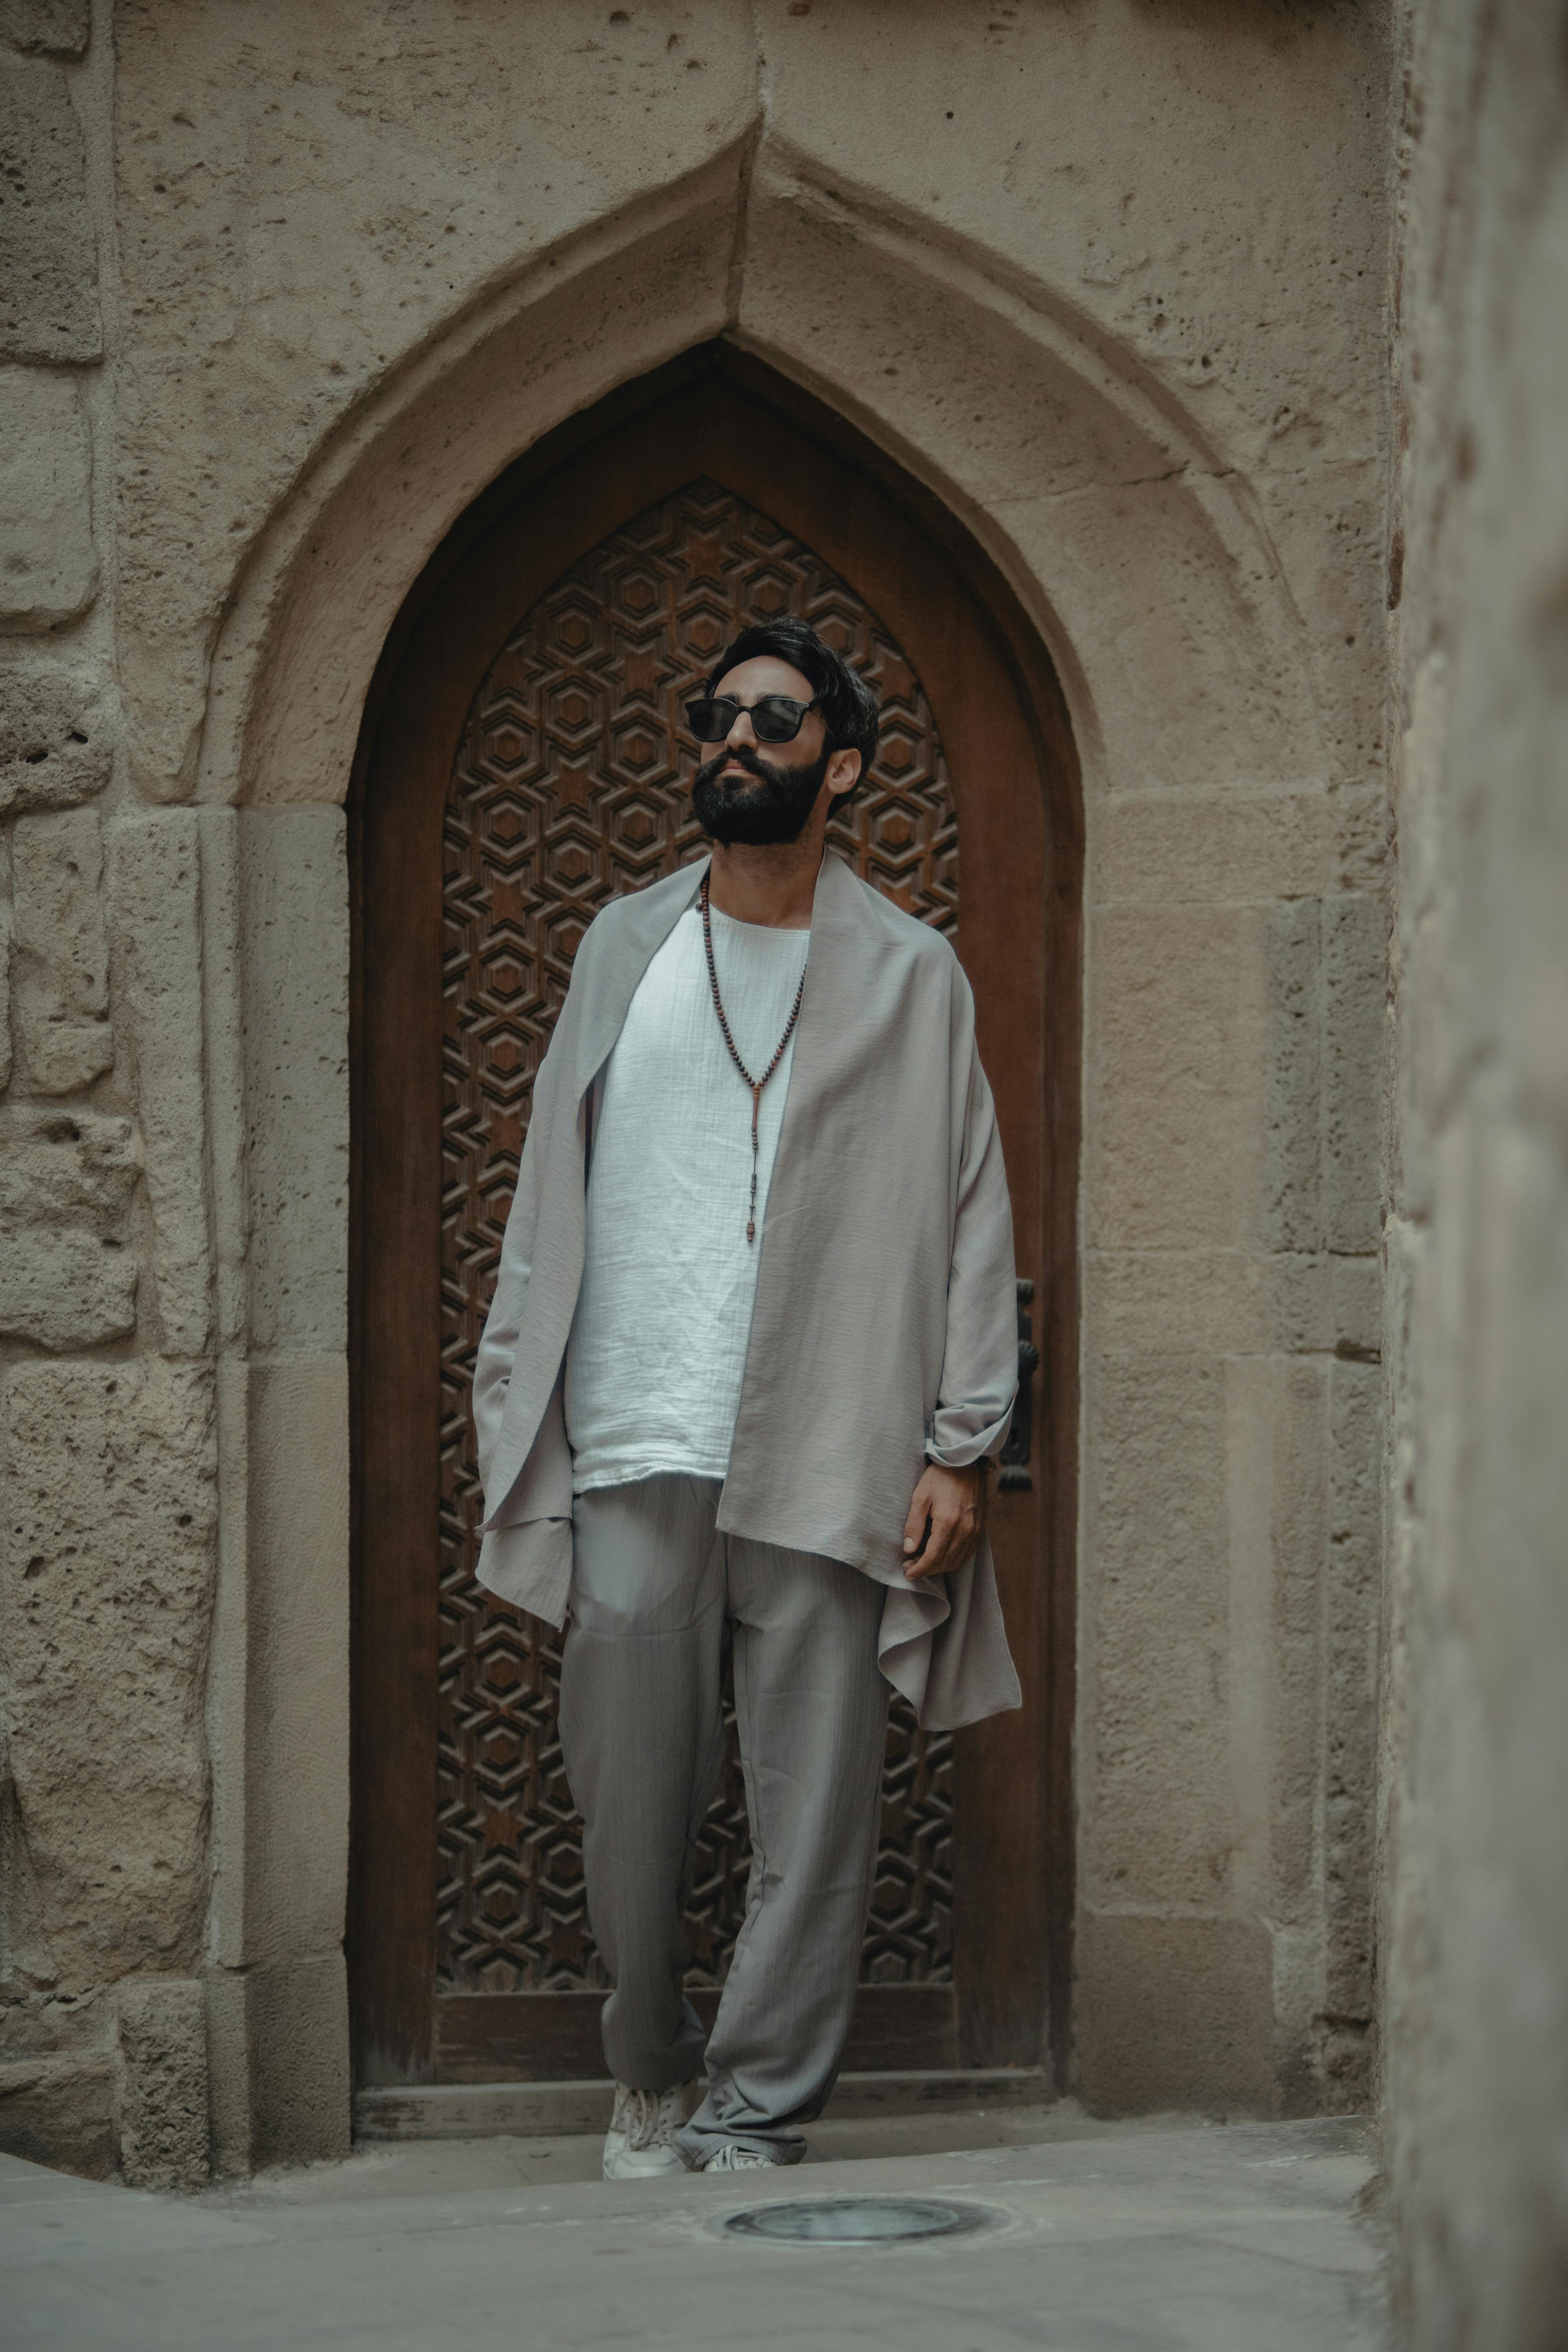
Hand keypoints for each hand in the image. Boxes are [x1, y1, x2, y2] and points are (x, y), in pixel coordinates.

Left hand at [902, 1460, 987, 1581]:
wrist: (967, 1462)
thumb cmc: (941, 1476)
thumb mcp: (920, 1496)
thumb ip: (914, 1524)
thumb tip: (909, 1549)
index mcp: (949, 1521)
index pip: (934, 1557)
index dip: (920, 1569)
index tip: (907, 1572)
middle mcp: (965, 1529)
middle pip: (945, 1562)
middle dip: (927, 1569)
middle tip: (910, 1566)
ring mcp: (975, 1530)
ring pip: (957, 1560)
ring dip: (940, 1567)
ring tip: (923, 1562)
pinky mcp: (980, 1528)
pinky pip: (967, 1553)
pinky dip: (953, 1560)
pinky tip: (941, 1556)